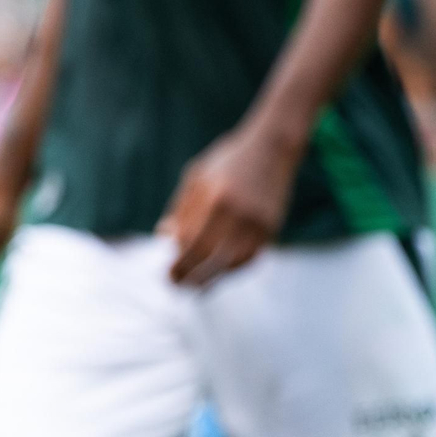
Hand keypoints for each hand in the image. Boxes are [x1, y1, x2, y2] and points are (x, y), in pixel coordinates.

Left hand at [159, 120, 301, 286]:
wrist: (272, 149)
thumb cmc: (228, 161)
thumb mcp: (196, 177)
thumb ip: (181, 209)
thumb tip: (164, 236)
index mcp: (214, 198)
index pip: (191, 242)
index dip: (179, 262)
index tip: (167, 274)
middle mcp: (237, 214)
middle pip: (210, 257)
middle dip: (191, 276)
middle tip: (175, 285)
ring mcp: (257, 224)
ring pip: (231, 263)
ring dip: (212, 278)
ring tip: (194, 287)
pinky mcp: (271, 229)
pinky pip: (249, 258)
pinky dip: (232, 269)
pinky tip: (218, 273)